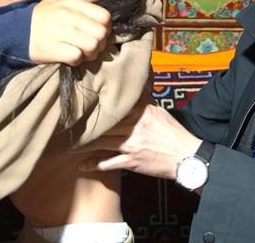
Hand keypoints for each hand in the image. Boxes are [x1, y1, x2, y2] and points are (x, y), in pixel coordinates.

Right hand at [29, 0, 110, 64]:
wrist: (15, 32)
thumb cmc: (42, 17)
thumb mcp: (58, 0)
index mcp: (71, 4)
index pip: (103, 16)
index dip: (106, 27)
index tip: (98, 31)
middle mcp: (67, 17)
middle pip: (101, 33)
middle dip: (100, 43)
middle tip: (92, 45)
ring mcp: (60, 33)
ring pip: (92, 46)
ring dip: (90, 53)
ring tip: (83, 53)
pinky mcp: (53, 49)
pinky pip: (77, 57)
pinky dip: (77, 61)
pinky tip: (72, 58)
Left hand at [76, 104, 201, 179]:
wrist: (186, 157)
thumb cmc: (174, 134)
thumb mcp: (160, 113)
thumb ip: (144, 102)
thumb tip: (134, 89)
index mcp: (141, 113)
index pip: (116, 106)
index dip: (98, 105)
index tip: (83, 102)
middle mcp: (134, 127)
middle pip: (104, 124)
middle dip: (86, 124)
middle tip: (68, 122)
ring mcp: (132, 145)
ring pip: (102, 142)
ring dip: (84, 143)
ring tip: (69, 142)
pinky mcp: (131, 162)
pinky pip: (108, 163)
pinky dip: (94, 164)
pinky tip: (81, 165)